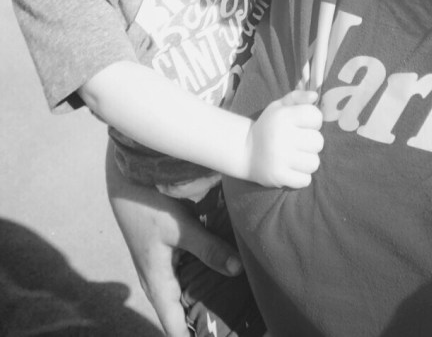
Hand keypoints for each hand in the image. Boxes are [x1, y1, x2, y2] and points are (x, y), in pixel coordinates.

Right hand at [105, 146, 241, 336]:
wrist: (126, 178)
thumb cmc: (148, 204)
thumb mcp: (179, 227)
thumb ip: (208, 248)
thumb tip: (236, 270)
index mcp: (156, 282)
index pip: (172, 326)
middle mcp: (157, 279)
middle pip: (180, 312)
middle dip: (203, 322)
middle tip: (233, 328)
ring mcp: (161, 265)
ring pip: (184, 291)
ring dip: (204, 299)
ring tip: (234, 308)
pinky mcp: (167, 250)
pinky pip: (186, 273)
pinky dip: (202, 277)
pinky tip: (223, 274)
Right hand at [246, 90, 323, 187]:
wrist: (244, 151)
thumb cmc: (269, 126)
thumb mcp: (279, 106)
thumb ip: (297, 97)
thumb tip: (314, 96)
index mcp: (283, 116)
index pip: (315, 116)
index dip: (313, 121)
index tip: (303, 125)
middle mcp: (282, 136)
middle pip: (318, 142)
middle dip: (311, 143)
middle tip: (299, 143)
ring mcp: (279, 158)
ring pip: (314, 163)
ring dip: (307, 161)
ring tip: (296, 157)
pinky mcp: (278, 176)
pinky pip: (305, 180)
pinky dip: (301, 177)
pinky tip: (291, 169)